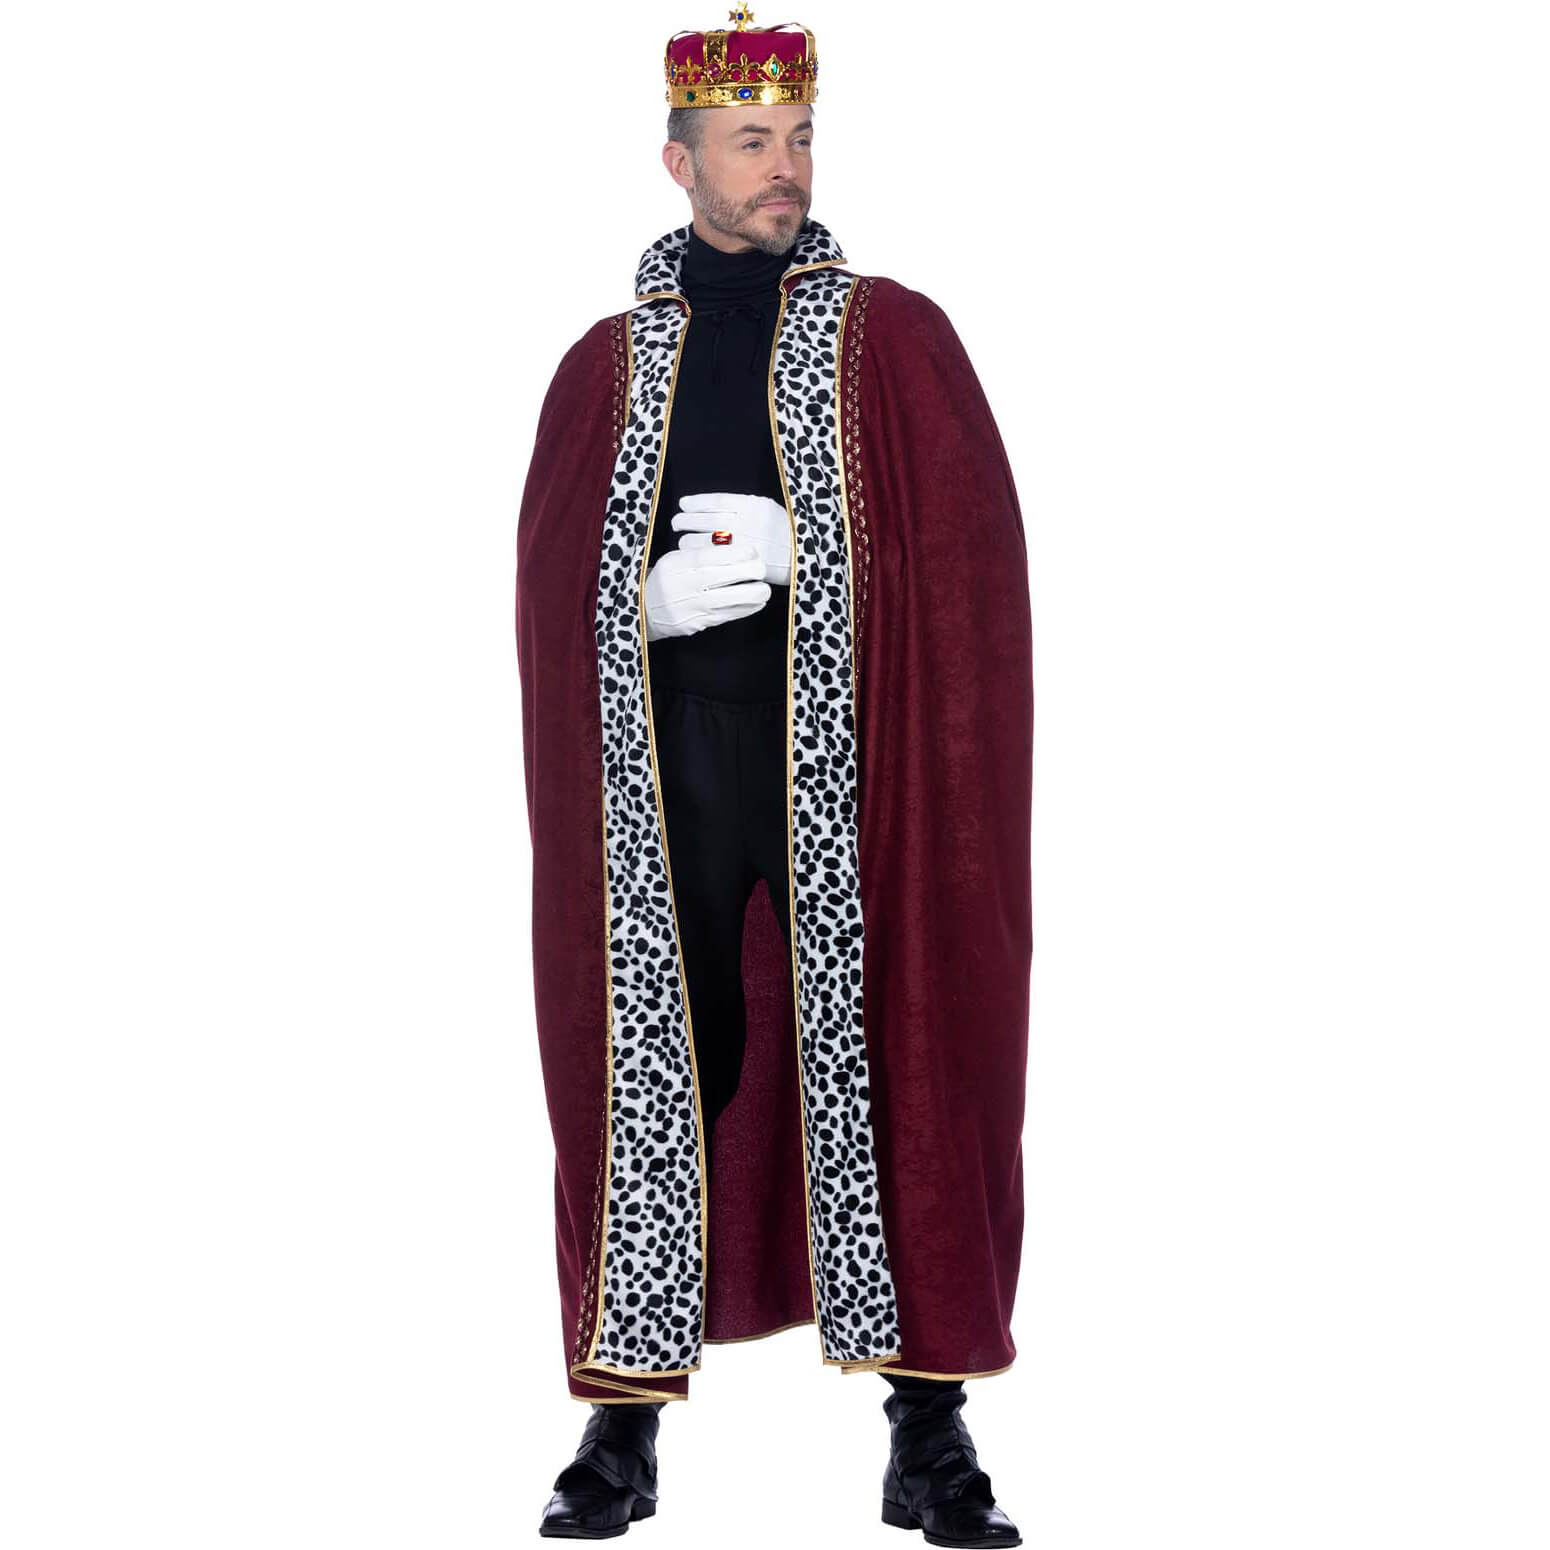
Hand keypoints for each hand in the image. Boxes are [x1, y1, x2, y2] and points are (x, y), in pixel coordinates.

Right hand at [643, 542, 770, 641]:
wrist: (645, 610)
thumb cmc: (667, 578)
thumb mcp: (676, 559)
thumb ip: (700, 553)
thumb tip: (734, 545)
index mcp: (679, 564)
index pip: (713, 555)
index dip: (738, 553)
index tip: (753, 550)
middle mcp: (686, 585)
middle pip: (726, 576)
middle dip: (751, 571)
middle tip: (763, 568)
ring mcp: (694, 606)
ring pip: (732, 599)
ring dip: (754, 594)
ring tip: (765, 588)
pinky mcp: (700, 623)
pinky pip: (730, 615)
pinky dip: (747, 608)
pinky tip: (757, 602)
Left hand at [670, 492, 791, 587]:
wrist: (804, 556)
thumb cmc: (784, 530)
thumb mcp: (768, 508)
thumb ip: (743, 505)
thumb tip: (709, 505)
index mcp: (755, 506)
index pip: (718, 501)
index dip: (697, 502)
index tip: (684, 504)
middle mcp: (750, 524)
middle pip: (709, 520)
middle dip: (687, 520)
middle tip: (676, 522)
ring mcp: (747, 545)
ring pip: (708, 541)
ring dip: (690, 539)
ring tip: (682, 539)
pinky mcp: (745, 564)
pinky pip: (716, 559)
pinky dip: (701, 556)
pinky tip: (692, 554)